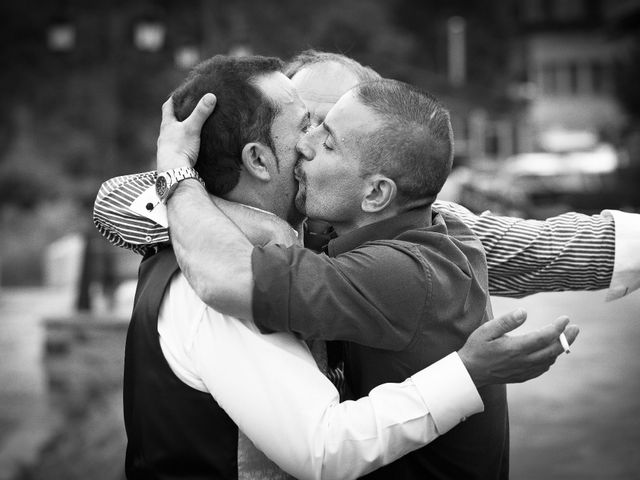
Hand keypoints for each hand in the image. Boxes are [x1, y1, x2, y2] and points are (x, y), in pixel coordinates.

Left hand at [157, 94, 216, 171]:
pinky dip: (184, 145)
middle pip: (170, 121)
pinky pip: (178, 148)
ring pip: (173, 136)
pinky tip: (191, 147)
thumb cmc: (180, 148)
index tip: (181, 94)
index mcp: (167, 125)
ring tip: (192, 130)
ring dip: (181, 132)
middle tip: (189, 111)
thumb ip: (201, 112)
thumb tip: (211, 96)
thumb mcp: (192, 127)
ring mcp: (167, 148)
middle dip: (179, 116)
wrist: (174, 172)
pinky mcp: (173, 159)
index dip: (174, 99)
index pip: (168, 107)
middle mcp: (164, 135)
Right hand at [458, 309, 578, 387]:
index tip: (565, 318)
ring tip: (565, 337)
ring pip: (549, 360)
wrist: (469, 372)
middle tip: (575, 328)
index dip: (557, 328)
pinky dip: (551, 359)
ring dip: (560, 349)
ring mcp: (523, 370)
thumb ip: (506, 322)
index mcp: (514, 348)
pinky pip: (542, 368)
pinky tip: (550, 352)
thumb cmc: (476, 348)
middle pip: (552, 350)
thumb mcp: (486, 330)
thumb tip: (524, 312)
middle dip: (566, 338)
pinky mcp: (522, 376)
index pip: (543, 337)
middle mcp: (522, 361)